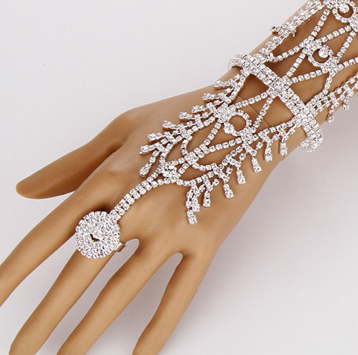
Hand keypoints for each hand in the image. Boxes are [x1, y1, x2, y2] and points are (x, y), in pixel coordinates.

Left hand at [0, 80, 283, 354]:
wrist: (249, 112)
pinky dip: (159, 327)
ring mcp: (174, 224)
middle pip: (79, 272)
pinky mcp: (207, 237)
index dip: (14, 272)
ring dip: (87, 332)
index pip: (50, 233)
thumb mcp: (124, 128)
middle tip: (16, 354)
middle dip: (43, 319)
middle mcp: (137, 204)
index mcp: (111, 175)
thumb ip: (75, 163)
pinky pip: (180, 291)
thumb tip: (25, 190)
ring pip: (122, 290)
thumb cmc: (184, 114)